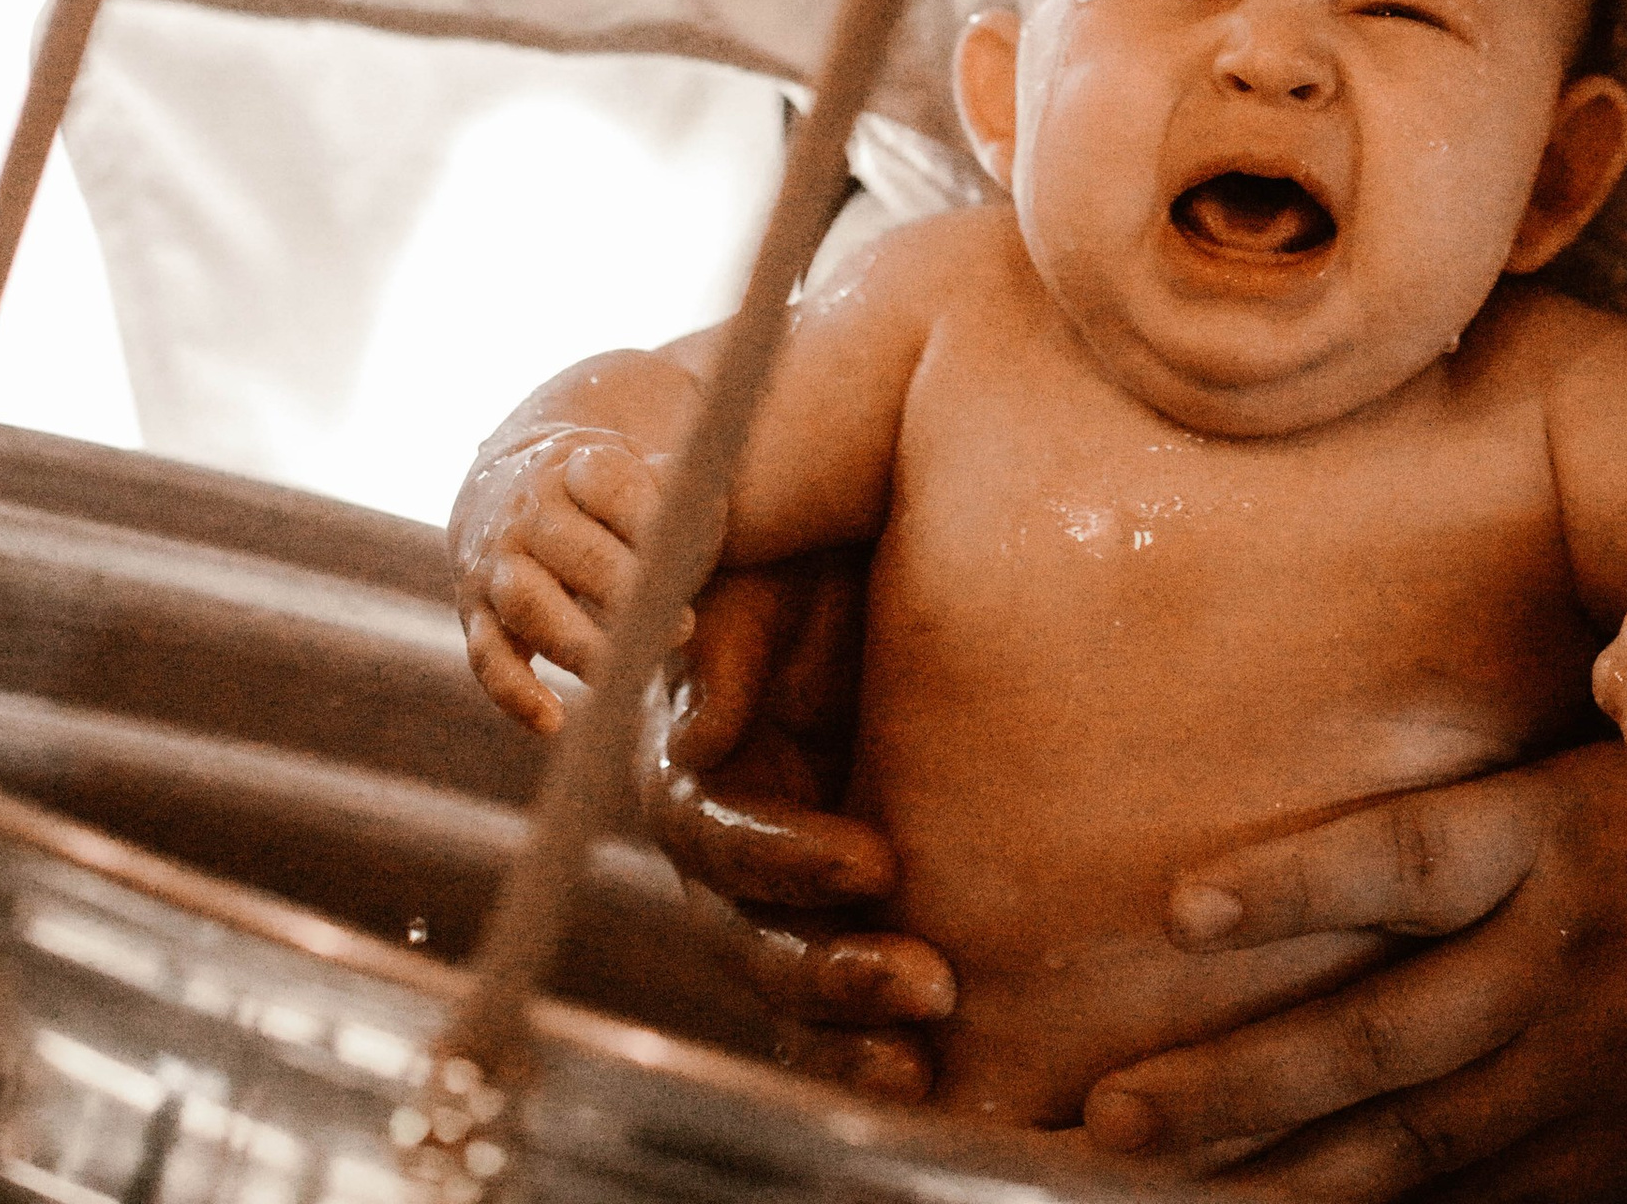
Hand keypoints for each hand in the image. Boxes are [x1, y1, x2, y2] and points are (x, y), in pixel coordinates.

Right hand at [450, 426, 682, 732]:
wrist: (506, 489)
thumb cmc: (598, 493)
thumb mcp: (634, 468)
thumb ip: (673, 490)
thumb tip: (697, 514)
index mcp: (572, 465)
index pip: (610, 484)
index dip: (650, 520)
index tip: (686, 555)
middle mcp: (526, 511)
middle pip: (574, 551)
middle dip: (627, 592)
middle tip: (679, 628)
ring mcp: (495, 562)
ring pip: (527, 604)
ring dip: (579, 644)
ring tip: (628, 675)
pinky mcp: (475, 614)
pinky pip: (486, 657)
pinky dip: (515, 693)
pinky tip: (554, 721)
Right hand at [641, 553, 955, 1101]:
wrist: (887, 550)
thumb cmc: (829, 546)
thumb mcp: (779, 566)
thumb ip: (732, 636)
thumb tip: (696, 729)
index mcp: (698, 749)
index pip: (711, 829)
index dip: (784, 856)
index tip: (878, 860)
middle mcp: (725, 830)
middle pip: (744, 929)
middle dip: (826, 966)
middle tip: (929, 980)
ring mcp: (773, 883)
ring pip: (780, 977)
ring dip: (846, 1023)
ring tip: (927, 1046)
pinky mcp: (826, 913)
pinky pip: (821, 1009)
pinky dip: (856, 1048)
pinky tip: (920, 1080)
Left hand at [1084, 737, 1626, 1198]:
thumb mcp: (1626, 753)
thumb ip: (1499, 792)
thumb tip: (1373, 777)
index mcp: (1554, 843)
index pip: (1398, 867)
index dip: (1289, 890)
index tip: (1177, 908)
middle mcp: (1557, 964)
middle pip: (1372, 1039)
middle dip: (1231, 1084)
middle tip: (1111, 1109)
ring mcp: (1586, 1071)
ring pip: (1410, 1142)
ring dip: (1282, 1169)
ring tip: (1171, 1181)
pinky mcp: (1617, 1140)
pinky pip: (1487, 1194)